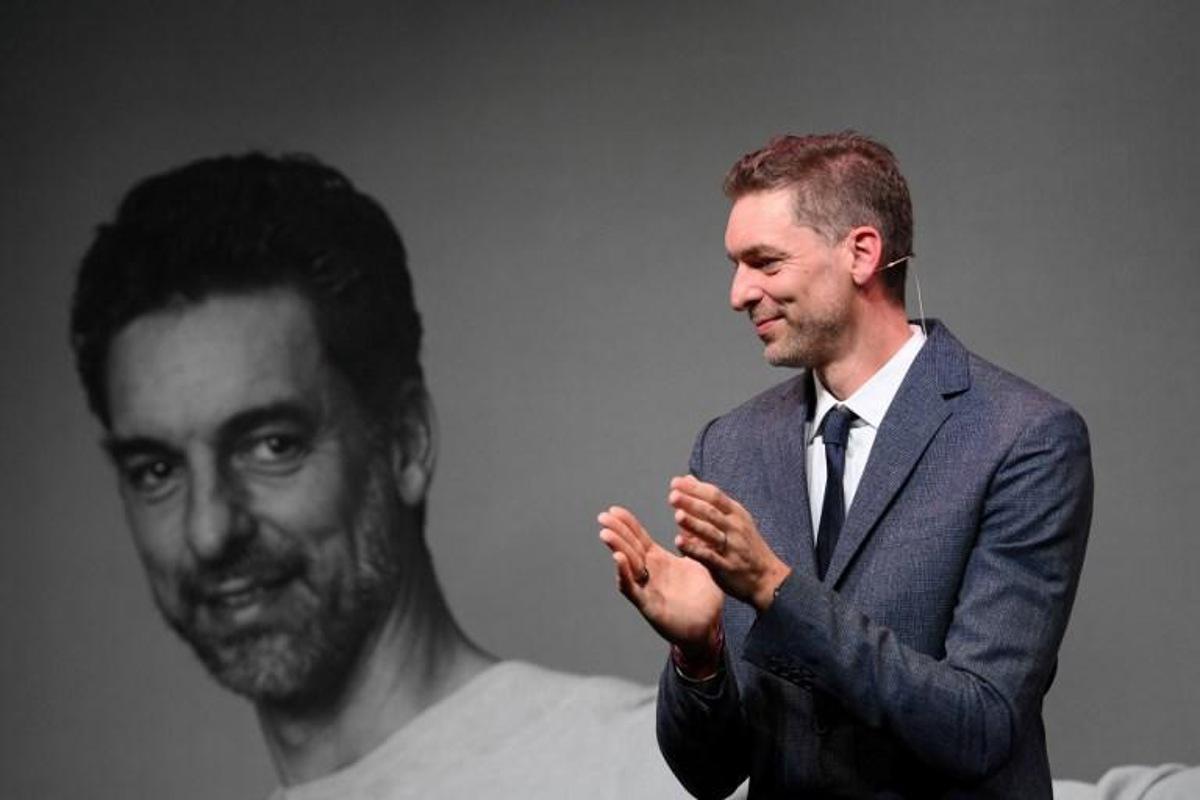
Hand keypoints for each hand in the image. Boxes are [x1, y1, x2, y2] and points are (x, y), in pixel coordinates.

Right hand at [598, 505, 723, 656]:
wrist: (708, 626)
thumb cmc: (704, 596)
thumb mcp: (699, 563)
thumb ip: (693, 544)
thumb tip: (691, 521)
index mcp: (660, 560)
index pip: (639, 538)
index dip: (627, 524)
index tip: (614, 509)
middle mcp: (649, 572)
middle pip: (629, 547)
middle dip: (616, 531)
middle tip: (603, 516)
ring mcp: (647, 588)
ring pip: (627, 565)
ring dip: (616, 549)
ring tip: (606, 533)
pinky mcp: (648, 605)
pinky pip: (633, 588)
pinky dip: (624, 574)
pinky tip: (619, 560)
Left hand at [668, 475, 790, 611]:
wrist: (767, 577)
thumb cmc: (746, 545)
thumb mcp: (734, 518)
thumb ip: (710, 500)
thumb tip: (688, 479)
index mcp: (735, 513)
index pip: (714, 496)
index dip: (695, 488)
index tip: (676, 482)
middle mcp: (735, 527)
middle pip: (711, 512)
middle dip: (692, 502)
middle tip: (673, 495)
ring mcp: (732, 547)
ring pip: (711, 532)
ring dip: (693, 523)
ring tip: (677, 515)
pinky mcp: (727, 566)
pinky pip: (708, 556)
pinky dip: (694, 549)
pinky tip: (679, 542)